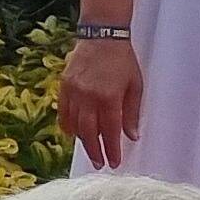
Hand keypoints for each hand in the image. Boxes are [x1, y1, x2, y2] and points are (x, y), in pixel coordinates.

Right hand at [55, 37, 140, 169]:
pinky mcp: (64, 86)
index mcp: (109, 97)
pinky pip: (63, 112)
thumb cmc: (123, 60)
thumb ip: (132, 112)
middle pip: (89, 133)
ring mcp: (74, 92)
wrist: (102, 36)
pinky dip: (67, 125)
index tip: (114, 162)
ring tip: (89, 150)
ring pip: (75, 124)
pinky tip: (72, 133)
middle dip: (95, 151)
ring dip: (82, 140)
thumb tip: (131, 136)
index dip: (112, 149)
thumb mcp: (135, 86)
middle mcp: (89, 97)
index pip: (110, 131)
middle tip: (100, 163)